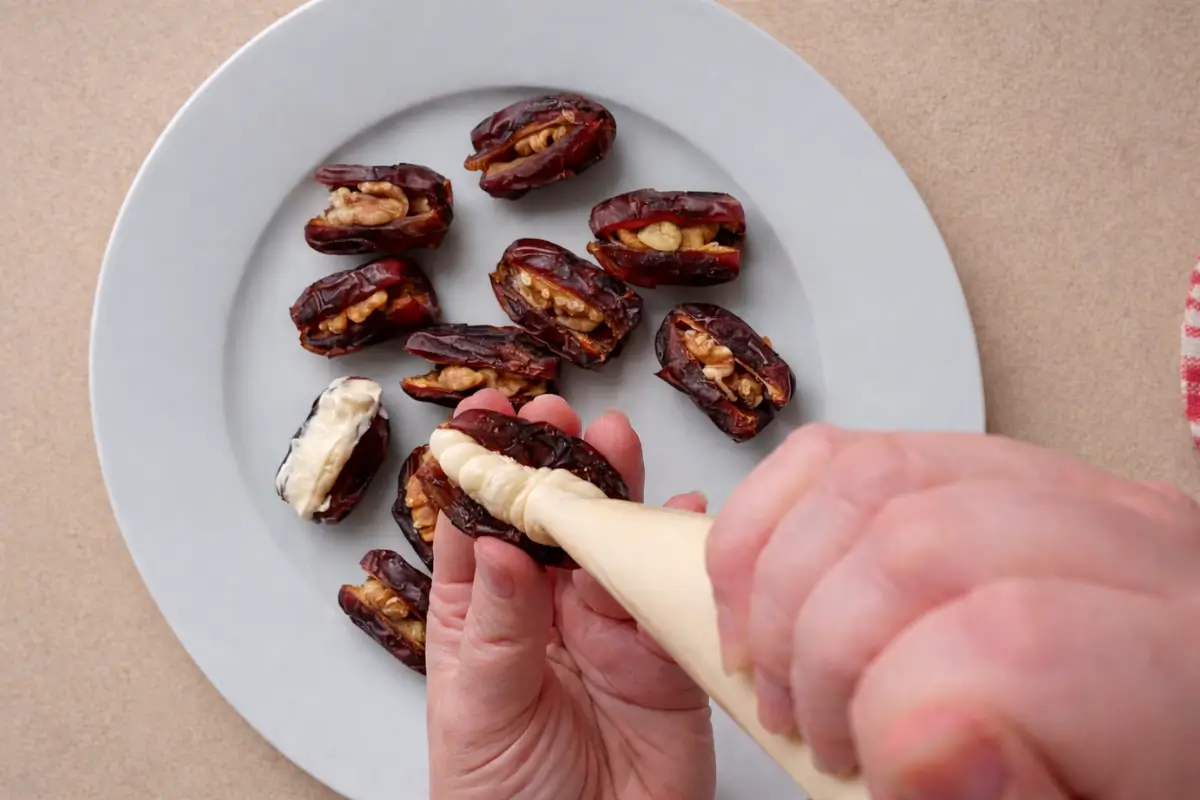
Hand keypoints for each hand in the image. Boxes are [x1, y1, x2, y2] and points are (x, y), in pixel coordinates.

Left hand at [425, 390, 715, 799]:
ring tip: (616, 441)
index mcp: (482, 618)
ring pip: (612, 545)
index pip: (476, 530)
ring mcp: (607, 630)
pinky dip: (677, 555)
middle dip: (553, 464)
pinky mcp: (663, 656)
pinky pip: (669, 596)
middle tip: (554, 415)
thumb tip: (498, 546)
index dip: (478, 471)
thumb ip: (496, 627)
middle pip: (551, 523)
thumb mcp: (479, 709)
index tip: (480, 417)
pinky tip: (679, 516)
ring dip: (615, 491)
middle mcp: (545, 613)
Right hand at [707, 424, 1199, 798]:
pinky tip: (763, 590)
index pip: (1014, 639)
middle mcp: (1135, 546)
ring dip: (781, 584)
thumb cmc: (1133, 780)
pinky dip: (774, 515)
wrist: (1153, 753)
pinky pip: (853, 450)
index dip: (899, 710)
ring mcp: (1060, 489)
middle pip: (921, 539)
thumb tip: (920, 751)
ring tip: (781, 675)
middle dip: (823, 650)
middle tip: (823, 738)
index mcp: (1183, 659)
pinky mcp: (993, 467)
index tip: (868, 774)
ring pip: (871, 474)